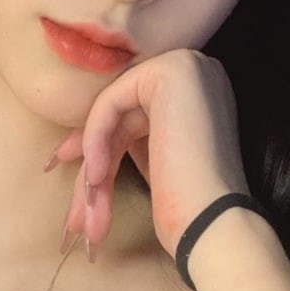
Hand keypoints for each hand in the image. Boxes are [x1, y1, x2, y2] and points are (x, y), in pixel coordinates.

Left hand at [49, 48, 250, 259]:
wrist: (214, 223)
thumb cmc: (188, 205)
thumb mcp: (156, 160)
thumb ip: (131, 137)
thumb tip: (80, 139)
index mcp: (200, 93)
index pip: (135, 113)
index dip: (101, 145)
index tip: (83, 181)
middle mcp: (199, 71)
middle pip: (123, 114)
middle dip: (92, 158)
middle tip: (75, 211)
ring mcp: (187, 66)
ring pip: (113, 111)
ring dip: (92, 161)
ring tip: (81, 214)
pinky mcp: (170, 72)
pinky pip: (111, 102)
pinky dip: (95, 139)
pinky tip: (96, 176)